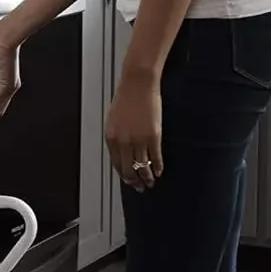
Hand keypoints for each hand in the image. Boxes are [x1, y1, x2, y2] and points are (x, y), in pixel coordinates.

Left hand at [106, 69, 162, 190]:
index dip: (124, 176)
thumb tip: (122, 152)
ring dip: (147, 178)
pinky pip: (156, 158)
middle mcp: (123, 142)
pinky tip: (159, 171)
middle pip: (129, 170)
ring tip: (151, 183)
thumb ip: (117, 137)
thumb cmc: (126, 97)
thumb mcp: (114, 120)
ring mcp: (138, 140)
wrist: (138, 84)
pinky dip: (158, 167)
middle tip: (140, 187)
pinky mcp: (153, 137)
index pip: (116, 164)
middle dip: (135, 181)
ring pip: (143, 167)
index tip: (129, 181)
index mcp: (111, 138)